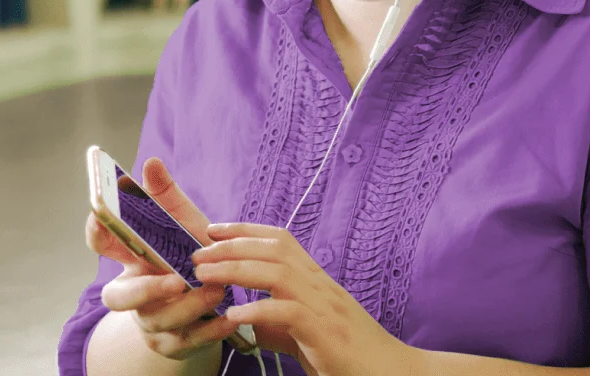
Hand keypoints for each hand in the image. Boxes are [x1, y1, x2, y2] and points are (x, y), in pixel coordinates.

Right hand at [85, 157, 240, 360]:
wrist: (210, 299)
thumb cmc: (189, 254)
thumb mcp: (179, 223)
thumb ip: (165, 195)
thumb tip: (152, 162)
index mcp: (128, 259)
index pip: (100, 244)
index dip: (97, 230)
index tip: (101, 213)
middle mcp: (133, 292)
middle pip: (118, 297)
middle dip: (145, 290)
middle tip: (174, 280)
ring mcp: (151, 321)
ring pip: (160, 320)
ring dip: (190, 306)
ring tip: (218, 289)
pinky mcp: (175, 343)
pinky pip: (189, 341)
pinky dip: (211, 330)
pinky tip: (230, 316)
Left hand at [193, 223, 419, 375]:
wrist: (392, 373)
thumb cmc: (349, 355)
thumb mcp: (307, 335)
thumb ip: (278, 325)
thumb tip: (246, 321)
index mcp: (317, 281)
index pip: (281, 240)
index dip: (246, 229)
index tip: (213, 228)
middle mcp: (321, 285)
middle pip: (275, 250)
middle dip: (233, 245)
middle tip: (197, 252)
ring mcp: (325, 307)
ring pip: (278, 273)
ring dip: (237, 270)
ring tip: (205, 275)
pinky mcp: (326, 333)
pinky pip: (289, 313)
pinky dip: (259, 310)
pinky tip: (235, 315)